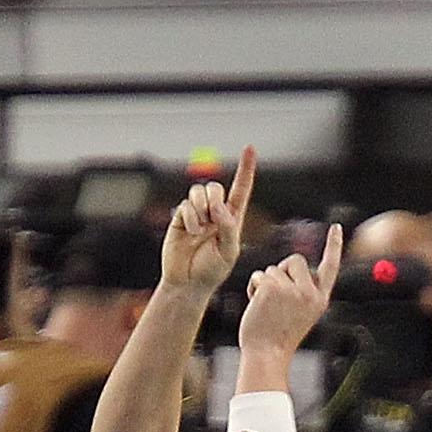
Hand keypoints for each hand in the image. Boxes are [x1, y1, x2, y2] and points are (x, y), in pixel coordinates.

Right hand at [164, 146, 255, 293]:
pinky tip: (191, 231)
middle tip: (213, 219)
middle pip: (215, 188)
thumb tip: (219, 206)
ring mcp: (197, 214)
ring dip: (201, 207)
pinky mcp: (181, 218)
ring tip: (201, 228)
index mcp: (233, 219)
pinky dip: (190, 217)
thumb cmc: (211, 270)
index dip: (245, 169)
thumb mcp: (228, 251)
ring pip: (199, 192)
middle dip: (214, 200)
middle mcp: (215, 213)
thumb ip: (228, 227)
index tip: (250, 148)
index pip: (241, 190)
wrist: (187, 283)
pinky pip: (185, 205)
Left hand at [235, 220, 345, 364]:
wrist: (267, 354)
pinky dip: (254, 288)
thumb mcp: (301, 313)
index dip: (334, 246)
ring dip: (266, 284)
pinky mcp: (271, 287)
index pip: (331, 267)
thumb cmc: (280, 337)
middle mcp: (309, 293)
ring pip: (273, 269)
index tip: (336, 228)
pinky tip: (257, 305)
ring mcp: (291, 289)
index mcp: (320, 300)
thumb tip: (292, 266)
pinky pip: (259, 275)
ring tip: (267, 308)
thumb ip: (302, 290)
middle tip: (277, 295)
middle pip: (295, 261)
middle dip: (282, 271)